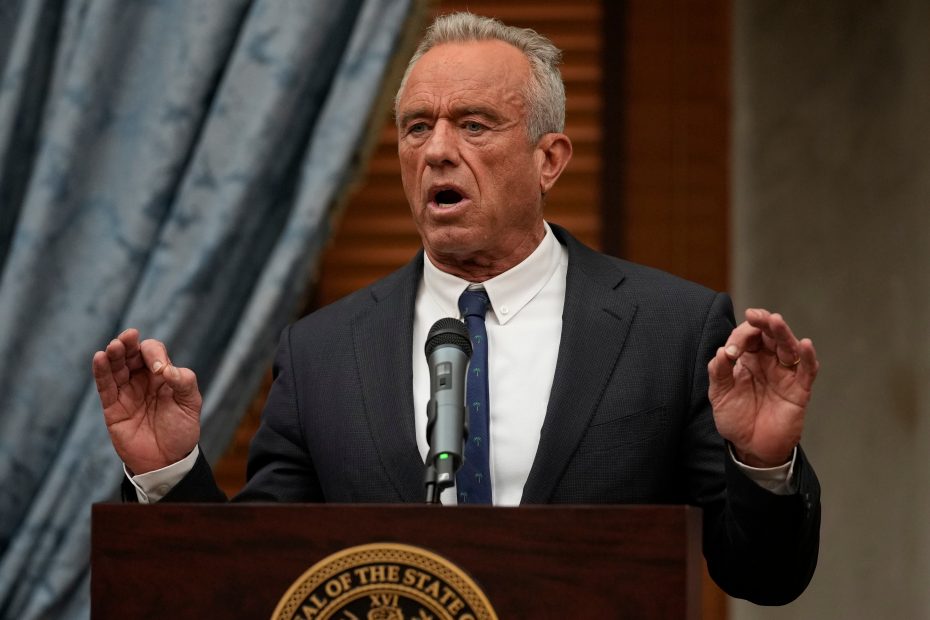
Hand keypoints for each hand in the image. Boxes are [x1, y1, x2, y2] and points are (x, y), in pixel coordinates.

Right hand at [92, 328, 201, 473]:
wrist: (168, 460)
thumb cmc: (181, 431)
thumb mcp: (191, 404)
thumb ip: (184, 383)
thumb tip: (166, 369)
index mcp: (162, 375)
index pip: (153, 352)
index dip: (154, 354)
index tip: (159, 370)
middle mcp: (142, 380)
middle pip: (130, 354)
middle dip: (128, 344)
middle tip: (127, 338)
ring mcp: (126, 392)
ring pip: (115, 367)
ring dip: (113, 354)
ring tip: (114, 347)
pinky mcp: (113, 407)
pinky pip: (105, 386)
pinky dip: (101, 371)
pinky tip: (100, 358)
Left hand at [707, 308, 818, 467]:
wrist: (751, 447)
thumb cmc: (736, 418)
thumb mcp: (719, 394)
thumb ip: (718, 372)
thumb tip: (722, 351)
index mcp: (748, 360)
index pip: (748, 337)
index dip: (740, 337)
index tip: (731, 351)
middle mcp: (768, 363)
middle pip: (770, 335)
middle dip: (764, 323)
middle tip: (756, 316)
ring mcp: (785, 375)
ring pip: (788, 347)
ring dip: (783, 333)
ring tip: (776, 321)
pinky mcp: (799, 390)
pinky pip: (807, 370)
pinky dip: (808, 357)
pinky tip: (804, 344)